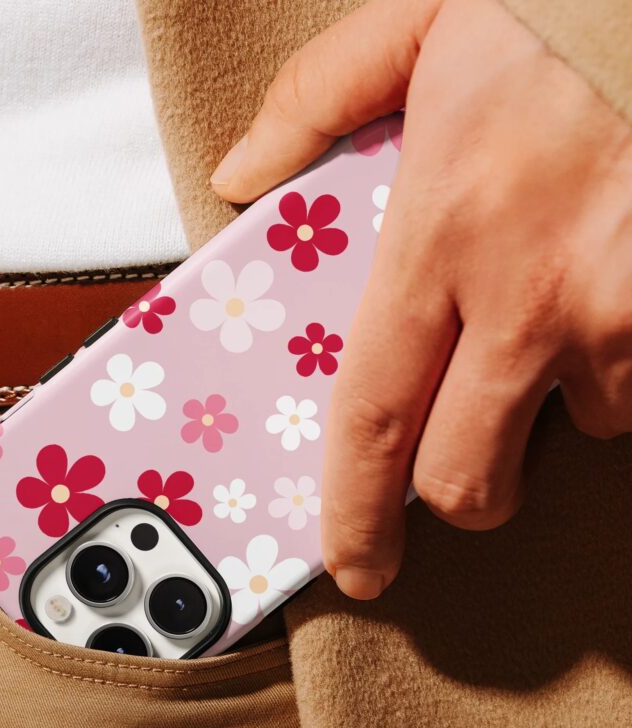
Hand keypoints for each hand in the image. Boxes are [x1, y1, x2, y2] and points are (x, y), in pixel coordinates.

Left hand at [211, 0, 631, 598]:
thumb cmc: (555, 8)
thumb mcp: (415, 27)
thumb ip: (312, 102)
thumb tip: (241, 175)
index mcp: (443, 233)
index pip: (375, 417)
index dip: (356, 510)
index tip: (355, 563)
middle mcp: (535, 295)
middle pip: (469, 475)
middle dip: (455, 493)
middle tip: (449, 467)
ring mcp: (624, 315)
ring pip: (573, 433)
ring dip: (544, 409)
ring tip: (536, 332)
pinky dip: (611, 371)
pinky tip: (601, 307)